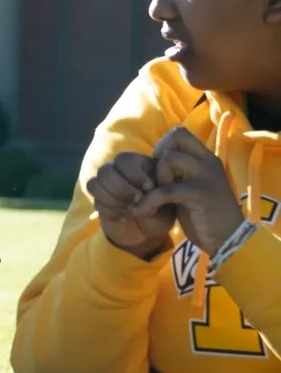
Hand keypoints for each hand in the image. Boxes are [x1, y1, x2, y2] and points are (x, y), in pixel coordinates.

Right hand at [88, 151, 174, 257]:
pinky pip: (96, 202)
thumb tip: (146, 193)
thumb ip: (158, 193)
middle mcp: (118, 171)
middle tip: (138, 201)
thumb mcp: (168, 201)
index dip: (134, 173)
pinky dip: (110, 212)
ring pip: (94, 184)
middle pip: (105, 170)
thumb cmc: (163, 210)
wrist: (150, 229)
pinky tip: (124, 218)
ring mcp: (105, 186)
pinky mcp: (99, 201)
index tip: (150, 188)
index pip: (124, 159)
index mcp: (137, 165)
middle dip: (121, 188)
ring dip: (114, 200)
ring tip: (131, 211)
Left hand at [135, 127, 245, 255]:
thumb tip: (149, 162)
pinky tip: (144, 211)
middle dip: (158, 156)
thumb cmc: (205, 214)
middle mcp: (208, 162)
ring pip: (169, 159)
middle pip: (175, 136)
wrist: (229, 240)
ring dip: (155, 178)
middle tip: (155, 181)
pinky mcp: (200, 195)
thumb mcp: (190, 186)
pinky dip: (149, 200)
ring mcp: (206, 177)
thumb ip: (177, 172)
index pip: (180, 132)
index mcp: (206, 158)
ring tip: (153, 198)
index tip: (157, 168)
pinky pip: (166, 189)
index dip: (163, 145)